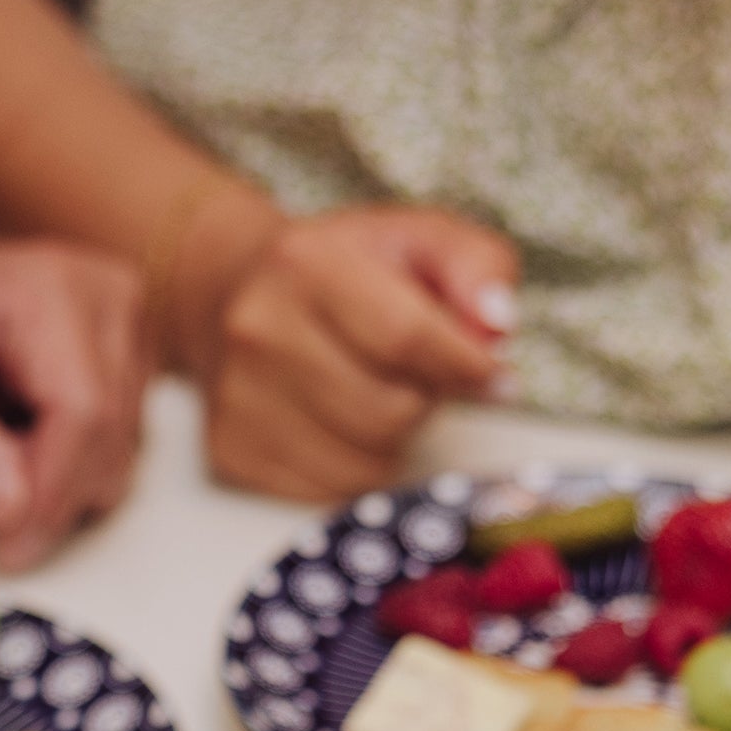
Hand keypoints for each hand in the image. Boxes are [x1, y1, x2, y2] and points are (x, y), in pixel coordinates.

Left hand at [0, 235, 146, 568]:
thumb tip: (10, 513)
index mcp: (51, 289)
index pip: (83, 413)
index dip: (51, 495)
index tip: (10, 550)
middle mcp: (109, 299)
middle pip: (111, 440)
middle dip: (51, 499)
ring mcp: (130, 327)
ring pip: (121, 452)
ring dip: (57, 484)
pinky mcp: (132, 358)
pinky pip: (118, 445)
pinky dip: (68, 467)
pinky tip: (16, 441)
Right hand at [185, 205, 517, 502]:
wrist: (233, 295)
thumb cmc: (345, 268)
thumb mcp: (419, 239)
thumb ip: (478, 267)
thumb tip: (497, 330)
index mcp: (307, 264)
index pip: (407, 338)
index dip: (467, 367)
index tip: (493, 376)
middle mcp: (260, 331)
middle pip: (390, 411)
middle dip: (424, 399)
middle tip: (416, 374)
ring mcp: (239, 398)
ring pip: (366, 463)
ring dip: (394, 439)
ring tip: (376, 393)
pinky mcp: (233, 453)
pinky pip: (332, 491)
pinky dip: (356, 466)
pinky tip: (341, 423)